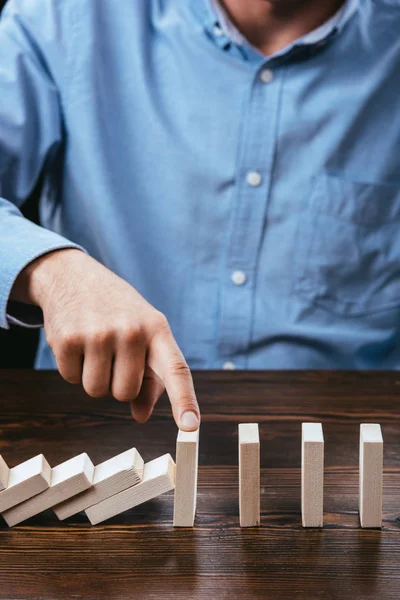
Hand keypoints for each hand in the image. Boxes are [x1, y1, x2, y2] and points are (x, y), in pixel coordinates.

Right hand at [12, 249, 199, 430]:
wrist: (74, 276)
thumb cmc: (117, 312)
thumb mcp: (143, 333)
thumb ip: (150, 377)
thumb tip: (142, 416)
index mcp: (157, 328)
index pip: (176, 369)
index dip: (184, 400)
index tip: (190, 426)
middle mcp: (131, 330)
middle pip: (125, 393)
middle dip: (117, 384)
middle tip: (113, 356)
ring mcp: (98, 334)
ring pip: (97, 391)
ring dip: (93, 378)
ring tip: (95, 346)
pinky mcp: (68, 339)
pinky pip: (71, 379)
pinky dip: (72, 368)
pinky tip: (77, 342)